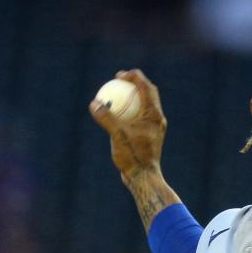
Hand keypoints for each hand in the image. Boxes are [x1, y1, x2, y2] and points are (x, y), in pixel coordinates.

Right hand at [89, 69, 167, 186]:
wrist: (143, 177)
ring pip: (145, 105)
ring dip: (133, 96)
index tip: (120, 75)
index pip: (146, 87)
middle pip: (148, 93)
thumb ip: (106, 118)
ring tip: (118, 94)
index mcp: (153, 115)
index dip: (134, 77)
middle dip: (135, 83)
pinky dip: (130, 111)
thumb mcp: (117, 135)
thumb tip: (94, 103)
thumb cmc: (133, 157)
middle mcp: (157, 119)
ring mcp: (154, 128)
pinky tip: (117, 115)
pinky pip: (140, 117)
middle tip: (119, 79)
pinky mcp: (150, 136)